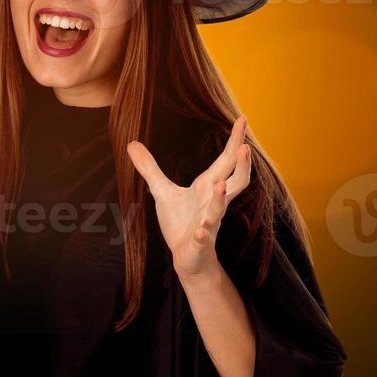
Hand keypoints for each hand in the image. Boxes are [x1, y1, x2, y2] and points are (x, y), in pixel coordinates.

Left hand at [128, 116, 252, 279]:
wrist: (188, 258)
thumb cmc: (181, 223)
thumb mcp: (162, 192)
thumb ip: (149, 168)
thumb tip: (131, 143)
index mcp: (208, 186)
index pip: (226, 160)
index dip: (235, 140)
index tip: (243, 118)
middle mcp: (214, 202)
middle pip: (236, 181)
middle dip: (242, 165)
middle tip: (245, 147)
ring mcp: (209, 222)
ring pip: (220, 209)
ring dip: (221, 198)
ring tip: (220, 184)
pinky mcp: (200, 242)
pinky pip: (203, 237)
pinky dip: (201, 234)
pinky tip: (198, 231)